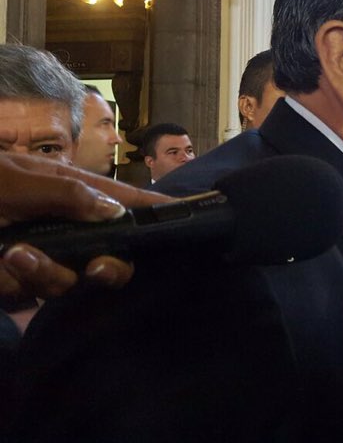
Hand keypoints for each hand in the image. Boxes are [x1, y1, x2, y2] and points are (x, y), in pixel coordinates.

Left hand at [0, 153, 171, 299]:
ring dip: (43, 272)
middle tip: (96, 268)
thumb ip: (66, 194)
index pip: (127, 201)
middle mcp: (67, 227)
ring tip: (11, 254)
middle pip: (114, 257)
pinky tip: (0, 266)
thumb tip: (116, 211)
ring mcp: (44, 257)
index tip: (191, 219)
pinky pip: (29, 295)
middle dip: (109, 268)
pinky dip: (11, 284)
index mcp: (72, 193)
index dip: (159, 210)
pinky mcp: (19, 282)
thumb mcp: (17, 180)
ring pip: (69, 282)